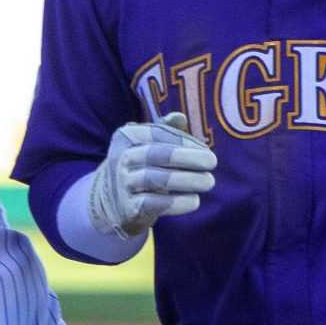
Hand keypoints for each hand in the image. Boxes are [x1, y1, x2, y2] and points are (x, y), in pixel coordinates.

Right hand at [86, 112, 218, 238]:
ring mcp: (122, 183)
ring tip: (208, 182)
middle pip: (156, 154)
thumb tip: (180, 117)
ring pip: (155, 179)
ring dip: (186, 180)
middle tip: (212, 163)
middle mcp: (121, 158)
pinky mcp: (128, 208)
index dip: (184, 141)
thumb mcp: (146, 143)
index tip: (206, 149)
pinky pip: (153, 204)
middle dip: (187, 158)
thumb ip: (164, 129)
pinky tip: (194, 201)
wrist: (113, 201)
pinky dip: (176, 203)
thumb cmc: (140, 166)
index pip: (157, 133)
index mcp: (126, 136)